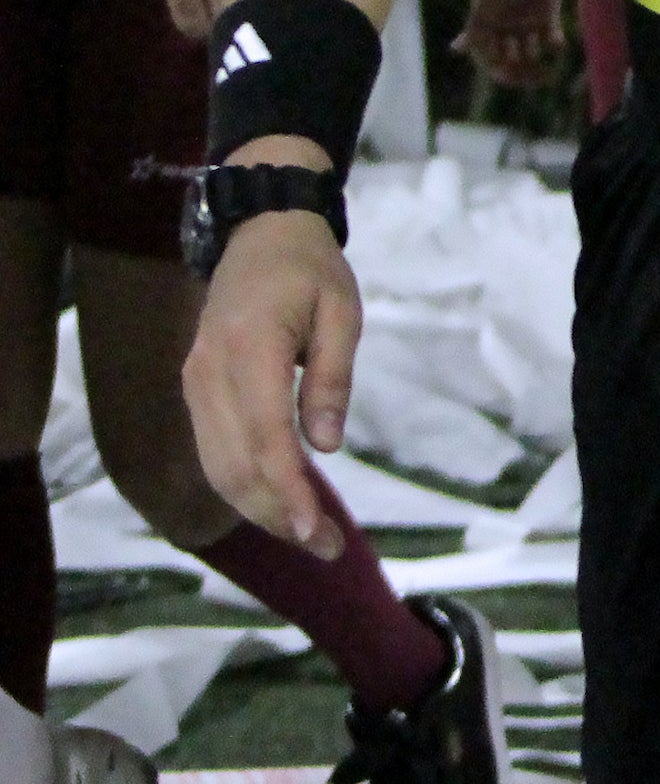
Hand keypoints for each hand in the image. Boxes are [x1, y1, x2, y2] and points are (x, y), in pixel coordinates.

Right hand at [185, 193, 362, 558]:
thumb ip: (332, 377)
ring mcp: (194, 384)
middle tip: (327, 549)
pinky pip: (212, 451)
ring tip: (309, 538)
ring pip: (217, 466)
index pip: (264, 439)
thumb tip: (327, 446)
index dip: (288, 491)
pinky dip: (242, 486)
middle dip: (278, 515)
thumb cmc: (310, 269)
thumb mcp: (341, 312)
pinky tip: (278, 505)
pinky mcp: (195, 390)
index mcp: (247, 351)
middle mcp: (207, 375)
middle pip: (234, 465)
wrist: (260, 233)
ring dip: (259, 510)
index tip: (316, 530)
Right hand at [463, 0, 579, 98]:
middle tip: (535, 77)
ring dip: (535, 58)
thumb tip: (457, 49)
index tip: (508, 74)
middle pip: (508, 58)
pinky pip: (550, 37)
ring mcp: (525, 16)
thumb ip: (476, 24)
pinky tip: (556, 41)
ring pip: (529, 52)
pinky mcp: (548, 10)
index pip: (485, 56)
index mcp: (483, 18)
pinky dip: (554, 44)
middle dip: (519, 70)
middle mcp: (503, 21)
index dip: (495, 69)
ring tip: (539, 47)